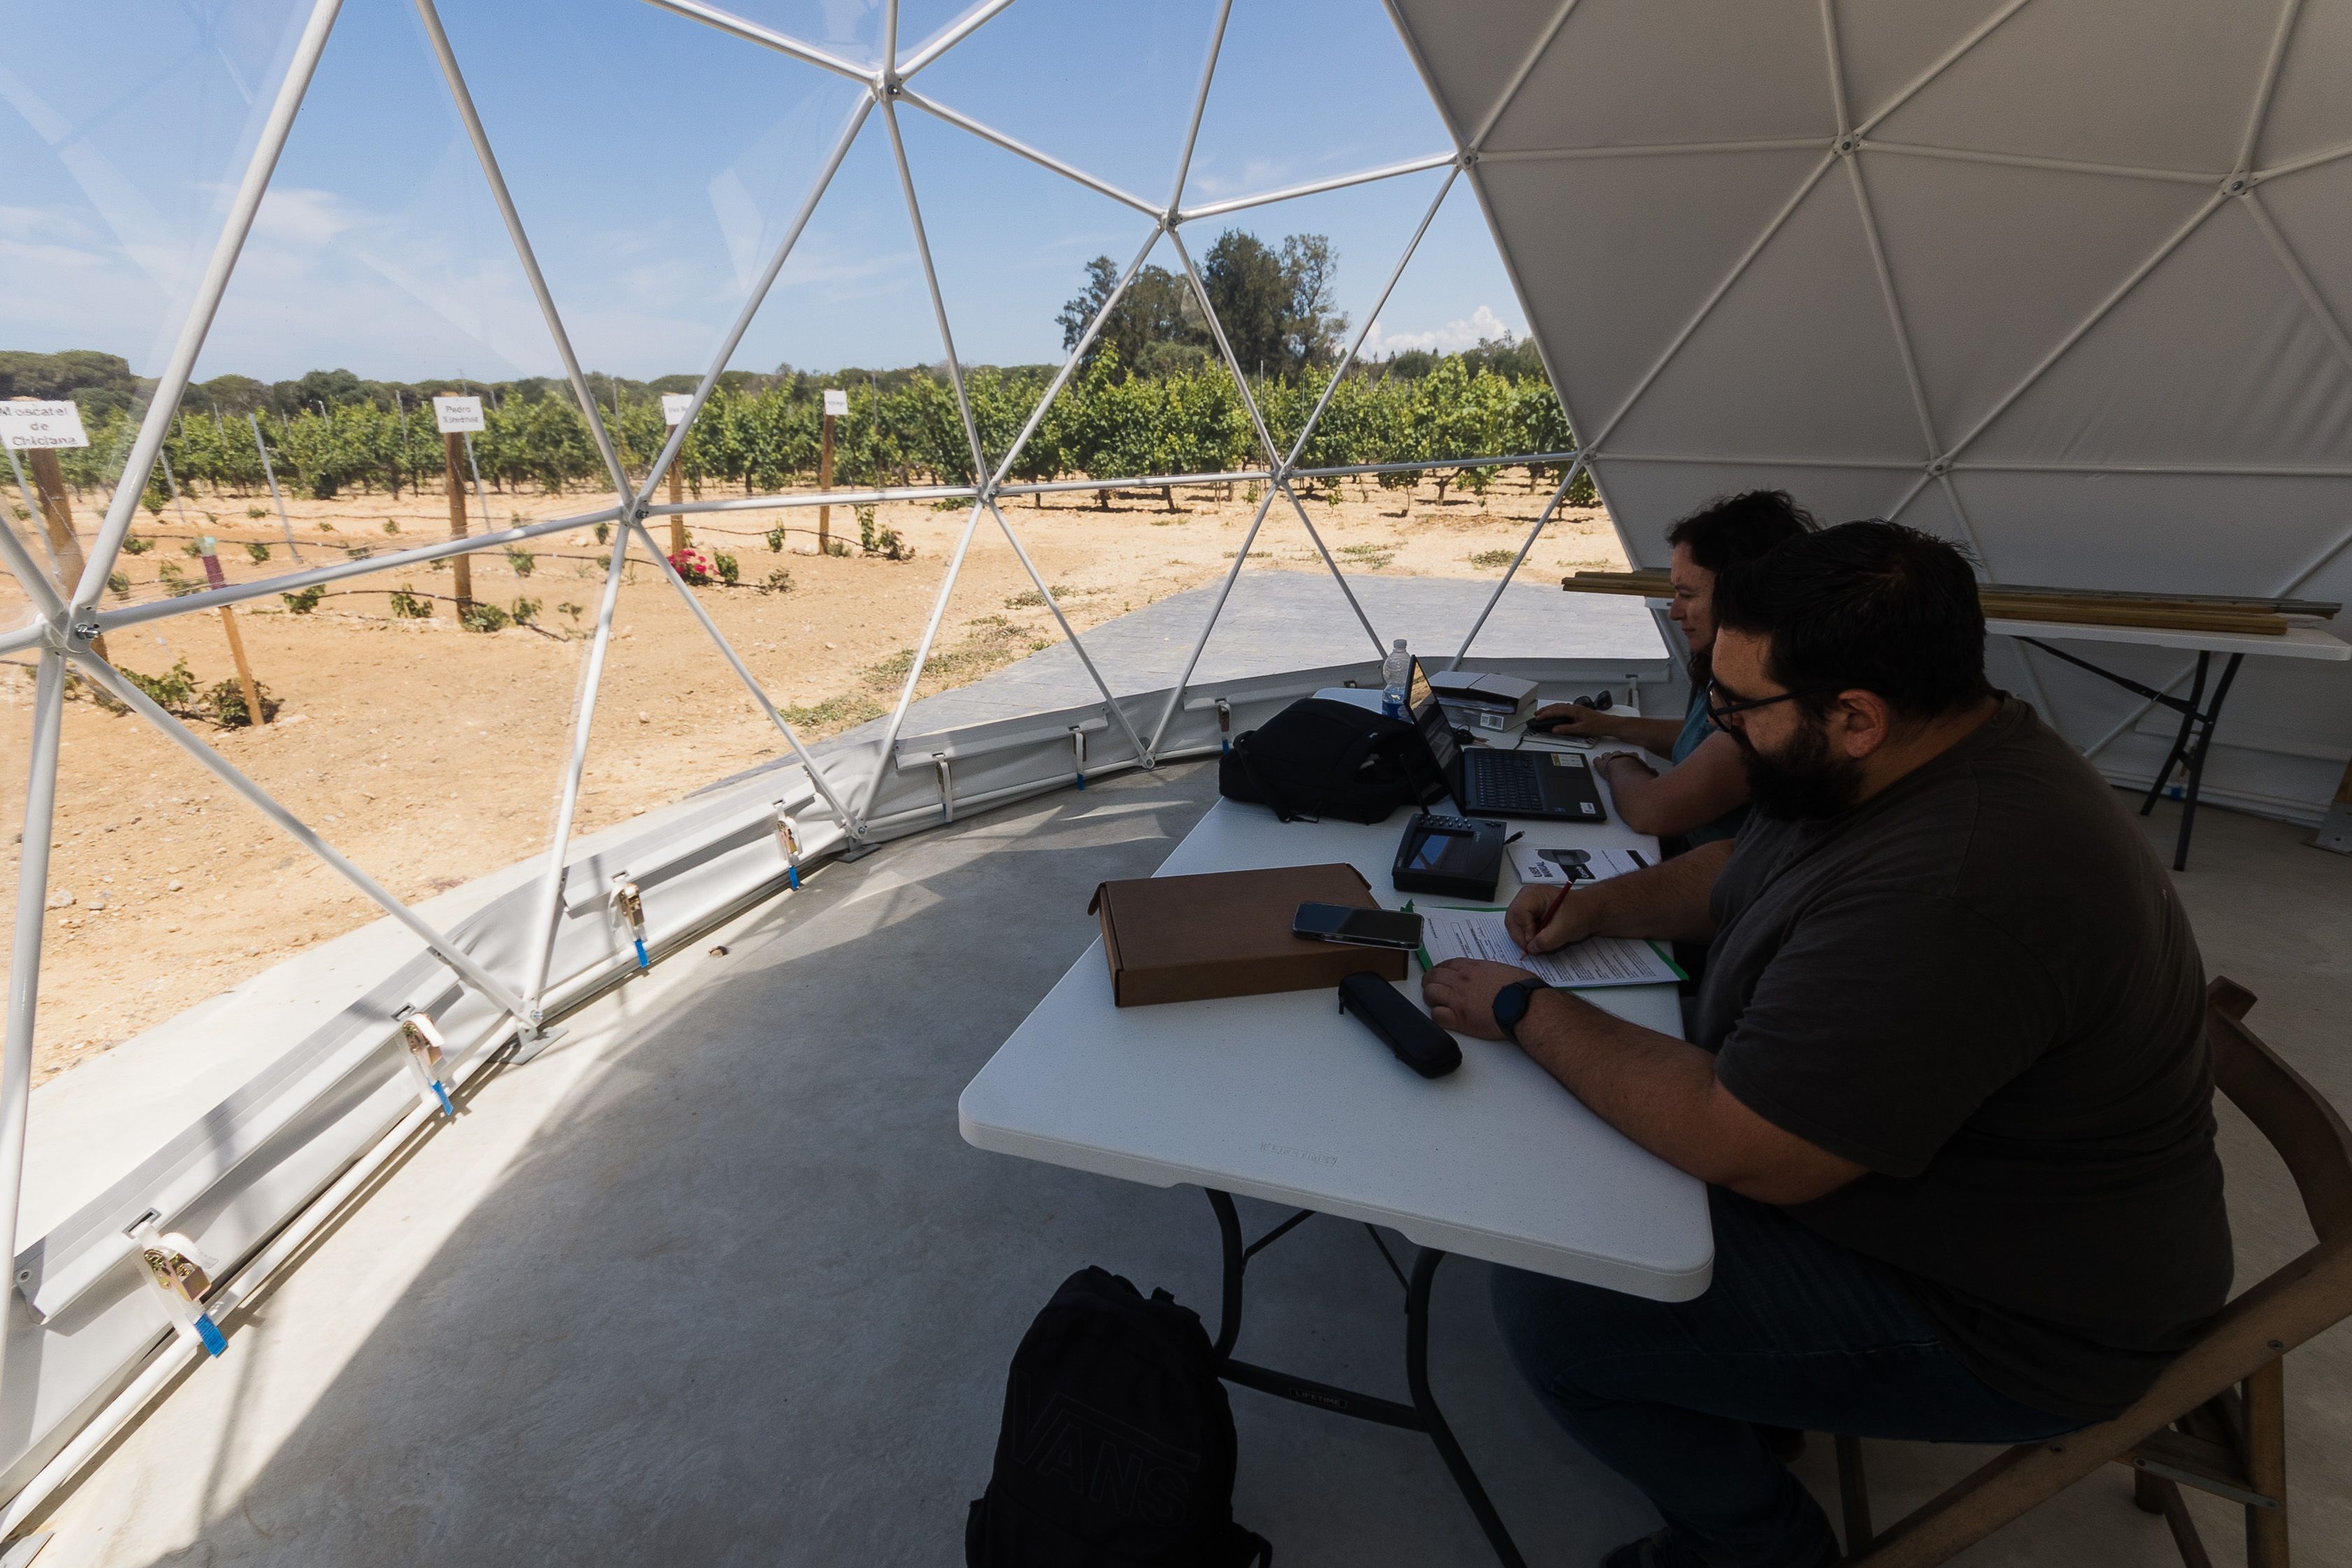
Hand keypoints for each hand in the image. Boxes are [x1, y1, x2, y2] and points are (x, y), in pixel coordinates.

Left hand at [1421, 958, 1537, 1040]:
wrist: (1524, 1005)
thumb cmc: (1521, 989)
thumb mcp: (1504, 970)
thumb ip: (1489, 972)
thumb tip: (1489, 977)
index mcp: (1473, 968)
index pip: (1446, 964)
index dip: (1439, 970)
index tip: (1439, 974)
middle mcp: (1462, 981)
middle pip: (1434, 977)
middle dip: (1430, 982)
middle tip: (1432, 988)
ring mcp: (1458, 999)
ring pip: (1430, 994)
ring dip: (1430, 998)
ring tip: (1435, 1003)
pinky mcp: (1460, 1019)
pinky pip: (1437, 1016)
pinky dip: (1437, 1016)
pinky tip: (1443, 1017)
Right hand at [1506, 882, 1602, 952]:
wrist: (1590, 912)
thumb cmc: (1580, 913)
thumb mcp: (1565, 929)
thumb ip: (1547, 940)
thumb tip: (1531, 949)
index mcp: (1534, 894)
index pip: (1518, 913)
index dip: (1525, 931)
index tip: (1535, 943)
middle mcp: (1526, 896)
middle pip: (1512, 919)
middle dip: (1522, 936)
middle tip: (1534, 947)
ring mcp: (1526, 904)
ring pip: (1514, 925)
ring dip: (1525, 937)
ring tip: (1539, 942)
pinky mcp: (1529, 912)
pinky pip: (1520, 926)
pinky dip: (1528, 935)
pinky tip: (1540, 937)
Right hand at [1528, 702, 1613, 738]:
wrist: (1609, 724)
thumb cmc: (1598, 725)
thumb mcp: (1581, 729)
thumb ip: (1567, 729)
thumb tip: (1555, 729)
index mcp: (1574, 710)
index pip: (1556, 711)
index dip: (1546, 714)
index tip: (1538, 717)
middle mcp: (1574, 708)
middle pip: (1556, 707)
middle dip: (1545, 710)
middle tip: (1536, 714)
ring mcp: (1576, 709)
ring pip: (1560, 707)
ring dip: (1550, 709)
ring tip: (1543, 713)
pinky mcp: (1578, 712)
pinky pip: (1564, 708)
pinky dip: (1557, 710)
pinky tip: (1556, 713)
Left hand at [1595, 750, 1656, 781]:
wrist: (1625, 772)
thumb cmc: (1636, 773)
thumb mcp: (1647, 773)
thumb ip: (1650, 772)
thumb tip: (1656, 774)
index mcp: (1633, 756)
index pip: (1632, 755)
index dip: (1630, 757)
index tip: (1630, 759)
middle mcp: (1621, 755)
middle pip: (1619, 753)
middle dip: (1618, 755)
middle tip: (1617, 758)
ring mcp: (1611, 759)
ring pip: (1608, 755)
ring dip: (1607, 757)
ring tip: (1605, 757)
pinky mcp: (1602, 764)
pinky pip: (1598, 761)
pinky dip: (1597, 761)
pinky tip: (1595, 761)